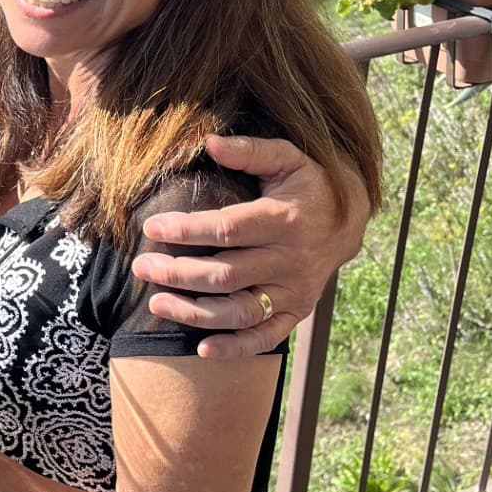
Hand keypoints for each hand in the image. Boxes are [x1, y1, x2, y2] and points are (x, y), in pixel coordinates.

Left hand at [131, 134, 368, 360]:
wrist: (350, 219)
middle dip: (178, 273)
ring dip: (195, 313)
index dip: (187, 230)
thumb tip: (208, 142)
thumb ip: (249, 150)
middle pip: (226, 274)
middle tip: (141, 268)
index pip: (227, 229)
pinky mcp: (297, 311)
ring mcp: (294, 290)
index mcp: (284, 219)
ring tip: (157, 304)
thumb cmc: (308, 184)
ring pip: (240, 311)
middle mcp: (290, 259)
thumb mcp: (287, 158)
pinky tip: (202, 350)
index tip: (151, 228)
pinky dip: (236, 348)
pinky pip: (266, 337)